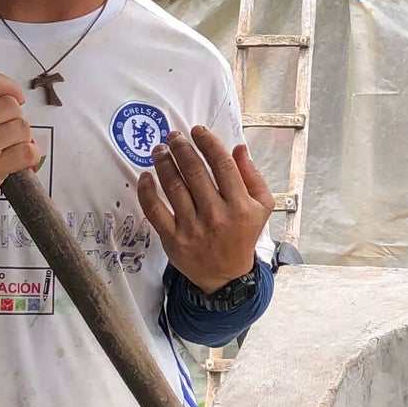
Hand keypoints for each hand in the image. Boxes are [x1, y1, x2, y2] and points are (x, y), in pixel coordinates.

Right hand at [0, 73, 40, 216]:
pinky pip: (28, 151)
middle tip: (5, 131)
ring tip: (8, 146)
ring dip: (22, 137)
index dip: (12, 88)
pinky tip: (20, 157)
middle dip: (14, 118)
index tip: (17, 98)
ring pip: (23, 128)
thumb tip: (8, 97)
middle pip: (12, 106)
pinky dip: (31, 154)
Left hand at [136, 127, 274, 293]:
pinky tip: (146, 176)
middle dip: (181, 148)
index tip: (197, 131)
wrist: (226, 275)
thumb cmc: (243, 235)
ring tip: (159, 150)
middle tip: (173, 136)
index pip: (222, 165)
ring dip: (163, 162)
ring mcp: (193, 228)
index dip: (208, 143)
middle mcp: (216, 215)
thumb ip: (252, 177)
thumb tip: (238, 148)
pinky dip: (147, 190)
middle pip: (194, 172)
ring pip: (173, 186)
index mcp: (240, 205)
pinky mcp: (173, 239)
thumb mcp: (261, 207)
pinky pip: (154, 210)